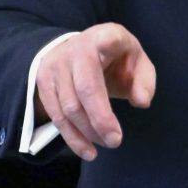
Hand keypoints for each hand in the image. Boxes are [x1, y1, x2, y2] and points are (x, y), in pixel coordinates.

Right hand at [35, 24, 155, 159]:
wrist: (81, 47)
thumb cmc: (115, 57)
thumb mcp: (137, 61)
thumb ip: (144, 81)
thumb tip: (141, 102)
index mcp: (104, 38)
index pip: (106, 42)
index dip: (108, 50)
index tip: (111, 55)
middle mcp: (75, 49)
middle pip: (85, 89)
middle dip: (99, 120)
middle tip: (115, 141)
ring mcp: (55, 66)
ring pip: (68, 107)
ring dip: (87, 132)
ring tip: (106, 143)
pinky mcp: (43, 82)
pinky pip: (56, 116)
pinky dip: (72, 137)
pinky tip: (87, 149)